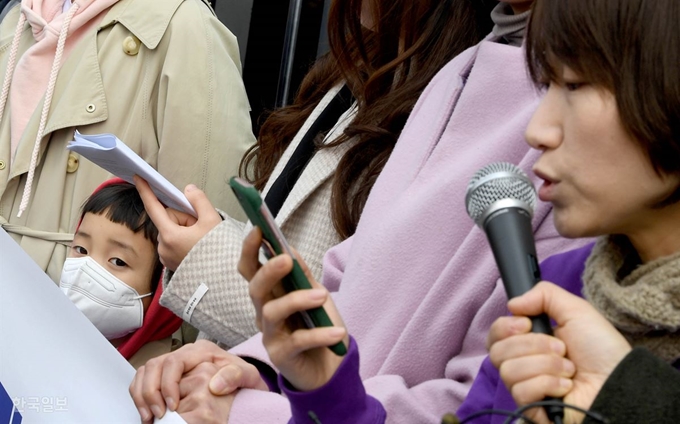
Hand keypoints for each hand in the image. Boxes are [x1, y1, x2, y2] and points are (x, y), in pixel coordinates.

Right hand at [129, 339, 267, 421]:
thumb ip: (235, 376)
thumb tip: (214, 386)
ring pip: (145, 372)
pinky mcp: (165, 375)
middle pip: (154, 366)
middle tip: (157, 415)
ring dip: (142, 395)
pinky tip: (148, 413)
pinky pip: (143, 380)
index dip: (168, 384)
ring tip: (149, 417)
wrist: (241, 383)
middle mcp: (183, 354)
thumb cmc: (242, 378)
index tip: (172, 406)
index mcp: (201, 350)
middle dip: (151, 392)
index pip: (174, 361)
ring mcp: (172, 363)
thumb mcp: (248, 375)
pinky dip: (140, 397)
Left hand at [134, 175, 221, 270]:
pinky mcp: (171, 263)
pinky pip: (173, 243)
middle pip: (168, 219)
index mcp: (170, 235)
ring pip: (172, 231)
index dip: (146, 191)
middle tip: (200, 228)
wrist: (222, 279)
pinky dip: (183, 240)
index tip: (139, 178)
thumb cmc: (217, 253)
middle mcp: (163, 247)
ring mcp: (166, 256)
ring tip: (201, 241)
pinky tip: (196, 248)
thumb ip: (199, 200)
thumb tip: (189, 190)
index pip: (154, 208)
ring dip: (184, 230)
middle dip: (183, 219)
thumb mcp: (212, 220)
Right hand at [238, 228, 348, 391]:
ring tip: (322, 296)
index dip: (250, 249)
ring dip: (298, 300)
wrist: (331, 368)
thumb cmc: (319, 327)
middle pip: (255, 288)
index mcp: (270, 294)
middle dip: (268, 271)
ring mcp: (270, 335)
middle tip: (286, 259)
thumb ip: (303, 276)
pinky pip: (298, 341)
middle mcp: (264, 313)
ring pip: (273, 312)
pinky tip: (337, 333)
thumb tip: (290, 250)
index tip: (259, 229)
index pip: (251, 269)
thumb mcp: (315, 296)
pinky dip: (319, 335)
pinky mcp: (281, 357)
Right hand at [487, 282, 631, 422]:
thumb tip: (512, 304)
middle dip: (532, 345)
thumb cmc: (602, 349)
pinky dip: (548, 384)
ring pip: (509, 370)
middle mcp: (523, 363)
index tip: (527, 324)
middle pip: (496, 351)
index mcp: (528, 340)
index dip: (505, 327)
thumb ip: (544, 295)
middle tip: (560, 348)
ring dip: (545, 365)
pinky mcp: (532, 407)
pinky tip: (566, 386)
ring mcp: (526, 386)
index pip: (495, 333)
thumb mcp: (576, 310)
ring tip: (569, 369)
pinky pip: (522, 391)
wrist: (619, 381)